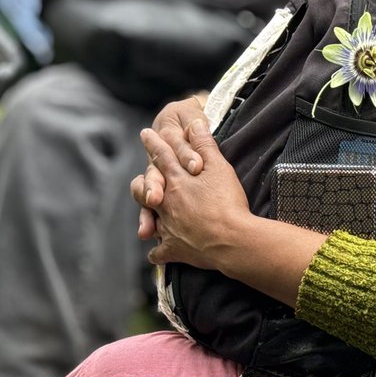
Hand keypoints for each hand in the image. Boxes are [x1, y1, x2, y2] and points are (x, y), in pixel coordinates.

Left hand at [133, 123, 253, 269]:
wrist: (232, 238)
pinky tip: (156, 251)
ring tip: (150, 214)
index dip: (153, 143)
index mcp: (176, 180)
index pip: (161, 155)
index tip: (145, 133)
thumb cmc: (227, 201)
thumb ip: (205, 145)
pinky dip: (157, 251)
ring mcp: (168, 227)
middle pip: (147, 186)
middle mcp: (166, 202)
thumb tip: (194, 124)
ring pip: (150, 218)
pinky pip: (158, 252)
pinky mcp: (174, 249)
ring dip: (148, 215)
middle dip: (145, 180)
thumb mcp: (219, 167)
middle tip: (143, 177)